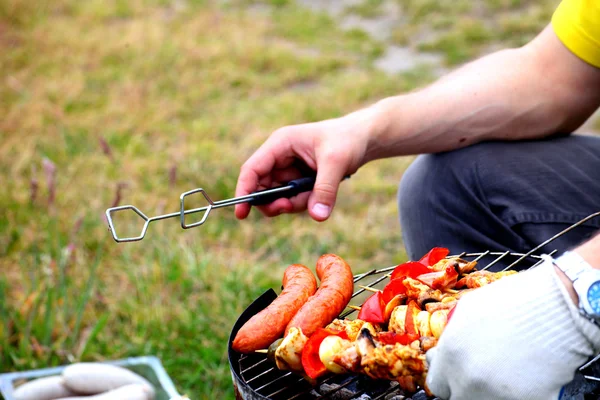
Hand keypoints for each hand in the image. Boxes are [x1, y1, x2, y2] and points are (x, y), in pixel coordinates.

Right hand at [235, 107, 381, 220]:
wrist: (364, 139)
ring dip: (293, 204)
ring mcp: (289, 170)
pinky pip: (293, 199)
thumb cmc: (348, 140)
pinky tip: (320, 196)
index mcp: (280, 143)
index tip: (241, 213)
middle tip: (288, 207)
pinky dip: (304, 203)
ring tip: (314, 197)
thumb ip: (325, 189)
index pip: (252, 169)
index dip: (244, 191)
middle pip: (262, 187)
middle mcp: (280, 157)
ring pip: (278, 197)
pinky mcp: (298, 180)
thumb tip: (318, 216)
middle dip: (273, 202)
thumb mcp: (337, 162)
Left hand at [426, 259, 599, 399]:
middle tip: (481, 373)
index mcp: (451, 355)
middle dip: (465, 386)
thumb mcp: (469, 309)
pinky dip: (519, 393)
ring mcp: (496, 394)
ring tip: (504, 372)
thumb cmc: (514, 300)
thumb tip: (443, 349)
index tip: (455, 372)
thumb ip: (452, 336)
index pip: (437, 384)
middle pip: (458, 397)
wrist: (557, 307)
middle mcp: (468, 379)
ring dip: (489, 391)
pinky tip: (526, 376)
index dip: (448, 377)